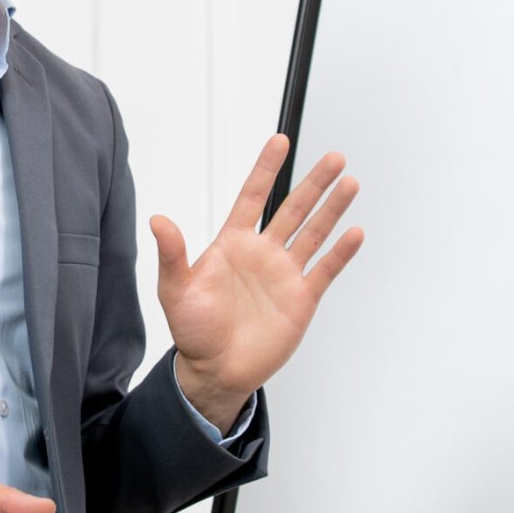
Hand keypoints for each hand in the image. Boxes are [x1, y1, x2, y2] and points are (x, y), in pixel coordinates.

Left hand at [150, 133, 363, 434]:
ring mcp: (284, 274)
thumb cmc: (193, 331)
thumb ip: (172, 254)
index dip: (265, 169)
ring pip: (314, 233)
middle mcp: (262, 253)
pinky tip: (354, 233)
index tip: (280, 141)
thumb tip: (158, 221)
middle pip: (293, 208)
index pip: (253, 197)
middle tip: (333, 157)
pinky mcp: (301, 298)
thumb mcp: (175, 290)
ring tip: (349, 182)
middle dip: (313, 182)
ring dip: (332, 208)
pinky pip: (325, 269)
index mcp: (232, 244)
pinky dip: (340, 252)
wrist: (215, 371)